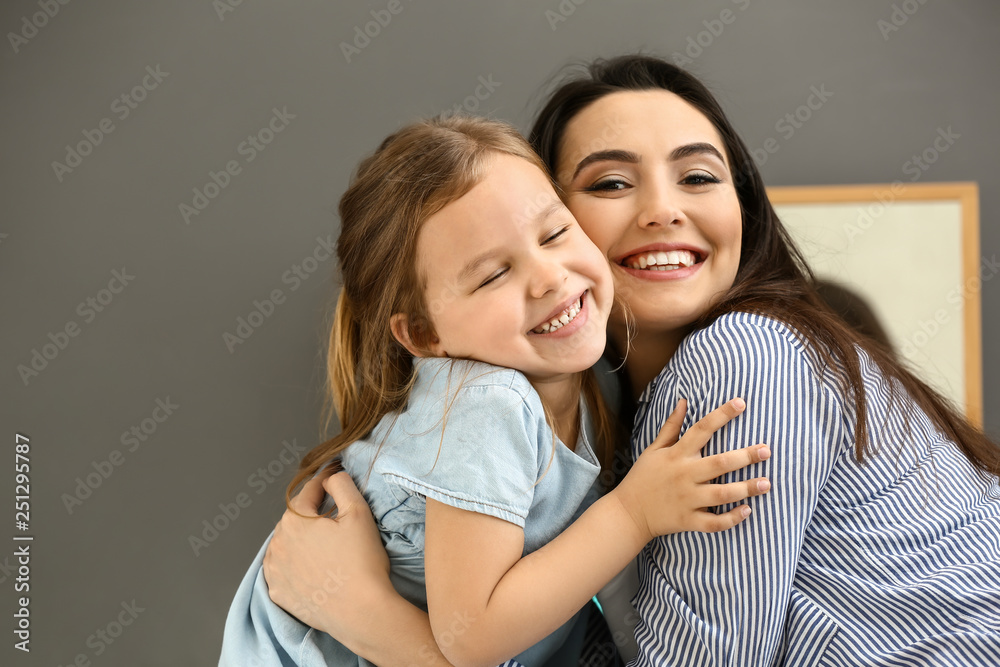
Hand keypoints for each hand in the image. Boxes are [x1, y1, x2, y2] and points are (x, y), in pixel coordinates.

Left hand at [263, 469, 391, 641]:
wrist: (361, 612)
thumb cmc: (362, 563)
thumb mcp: (358, 513)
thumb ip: (341, 485)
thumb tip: (330, 476)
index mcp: (294, 520)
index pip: (308, 492)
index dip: (324, 484)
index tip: (333, 479)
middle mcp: (278, 543)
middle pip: (295, 518)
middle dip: (313, 515)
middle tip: (336, 521)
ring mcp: (275, 571)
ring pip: (287, 543)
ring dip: (302, 539)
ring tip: (327, 547)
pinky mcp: (279, 593)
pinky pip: (283, 569)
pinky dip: (294, 564)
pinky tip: (314, 567)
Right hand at [611, 398, 770, 543]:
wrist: (628, 513)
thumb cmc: (643, 477)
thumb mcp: (653, 449)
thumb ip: (671, 427)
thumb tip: (684, 401)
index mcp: (676, 455)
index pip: (702, 429)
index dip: (722, 415)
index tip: (741, 403)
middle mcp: (684, 475)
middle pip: (719, 463)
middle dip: (745, 456)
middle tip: (767, 450)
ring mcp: (687, 499)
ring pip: (721, 494)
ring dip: (746, 488)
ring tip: (766, 483)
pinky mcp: (688, 520)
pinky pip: (714, 522)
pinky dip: (731, 518)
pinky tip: (747, 511)